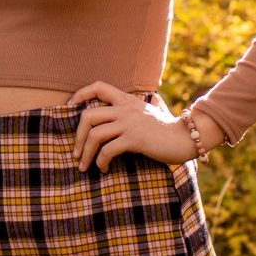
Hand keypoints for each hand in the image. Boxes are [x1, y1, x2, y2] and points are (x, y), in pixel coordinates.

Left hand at [70, 80, 198, 171]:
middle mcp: (125, 109)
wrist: (185, 137)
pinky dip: (101, 161)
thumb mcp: (152, 111)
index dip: (80, 94)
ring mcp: (129, 123)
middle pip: (88, 116)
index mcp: (127, 100)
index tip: (70, 106)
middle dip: (77, 137)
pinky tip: (104, 168)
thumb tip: (143, 105)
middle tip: (76, 153)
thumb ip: (142, 106)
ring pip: (94, 135)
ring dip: (86, 154)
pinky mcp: (134, 139)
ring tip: (85, 166)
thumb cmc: (168, 128)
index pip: (98, 86)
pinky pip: (108, 150)